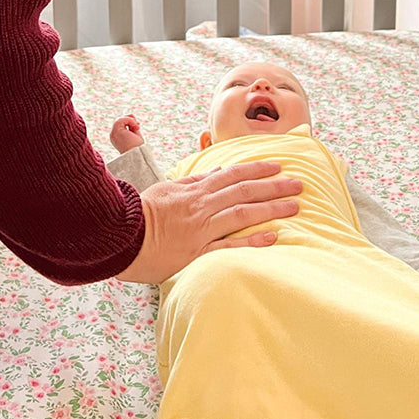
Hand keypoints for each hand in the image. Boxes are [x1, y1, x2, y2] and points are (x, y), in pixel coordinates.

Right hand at [110, 115, 143, 152]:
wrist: (138, 155)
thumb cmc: (138, 147)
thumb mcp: (135, 133)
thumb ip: (132, 125)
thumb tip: (131, 115)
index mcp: (117, 137)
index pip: (121, 124)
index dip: (129, 121)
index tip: (138, 126)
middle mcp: (113, 135)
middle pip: (120, 120)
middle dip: (130, 119)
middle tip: (138, 125)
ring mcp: (113, 133)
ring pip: (120, 119)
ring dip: (130, 120)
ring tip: (137, 127)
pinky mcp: (116, 131)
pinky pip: (120, 119)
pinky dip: (130, 120)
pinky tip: (136, 126)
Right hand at [115, 162, 301, 283]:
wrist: (118, 237)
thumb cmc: (138, 213)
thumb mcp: (165, 188)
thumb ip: (192, 181)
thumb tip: (216, 170)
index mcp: (194, 190)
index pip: (232, 174)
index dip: (257, 168)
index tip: (278, 165)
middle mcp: (201, 206)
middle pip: (244, 192)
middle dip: (274, 186)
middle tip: (300, 184)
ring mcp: (200, 229)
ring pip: (242, 214)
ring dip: (271, 208)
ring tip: (295, 205)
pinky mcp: (195, 253)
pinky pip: (228, 246)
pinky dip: (251, 242)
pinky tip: (273, 238)